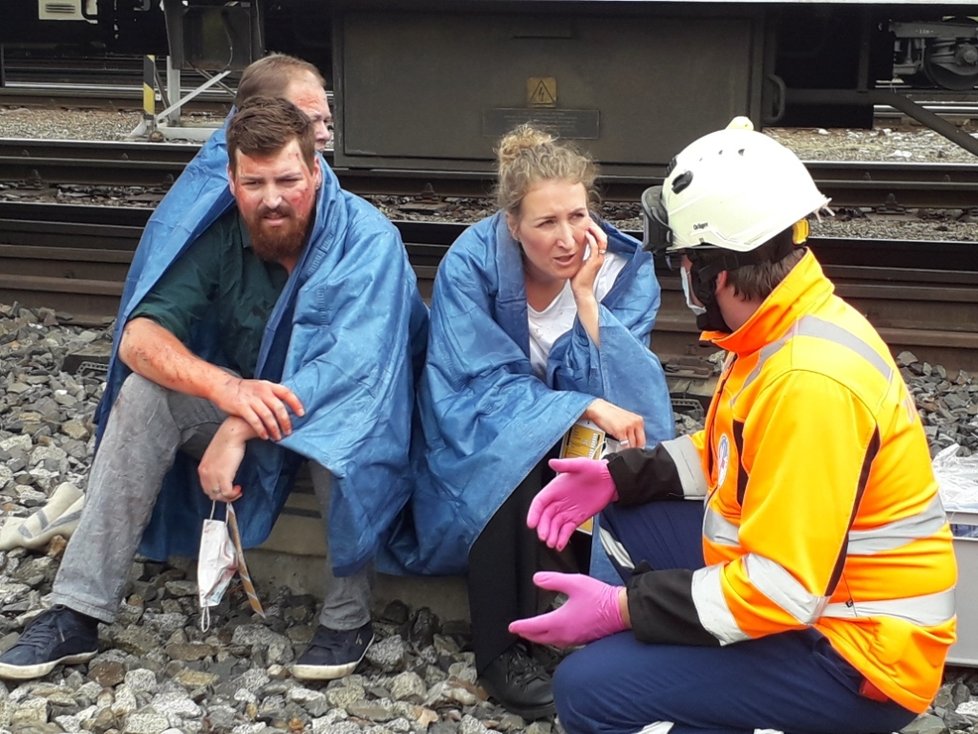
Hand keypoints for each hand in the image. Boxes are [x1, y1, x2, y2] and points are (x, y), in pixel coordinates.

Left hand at [198, 417, 249, 501]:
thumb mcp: (218, 455)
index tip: (227, 488)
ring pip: (218, 496)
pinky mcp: (223, 476)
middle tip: (234, 491)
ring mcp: (213, 475)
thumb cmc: (228, 440)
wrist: (232, 433)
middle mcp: (205, 473)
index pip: (206, 487)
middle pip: (211, 494)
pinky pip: (227, 493)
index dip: (217, 491)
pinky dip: (234, 494)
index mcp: (203, 468)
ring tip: (238, 490)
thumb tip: (225, 473)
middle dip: (223, 496)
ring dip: (229, 496)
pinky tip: (240, 489)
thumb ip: (217, 466)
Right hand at [212, 376, 303, 440]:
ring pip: (268, 416)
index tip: (302, 414)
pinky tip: (265, 436)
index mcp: (268, 386)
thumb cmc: (245, 390)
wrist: (223, 386)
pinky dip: (261, 430)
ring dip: (274, 428)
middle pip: (279, 408)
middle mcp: (262, 391)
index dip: (296, 403)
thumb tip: (288, 407)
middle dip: (285, 422)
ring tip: (278, 437)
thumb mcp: (261, 387)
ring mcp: (251, 399)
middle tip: (289, 432)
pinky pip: (255, 421)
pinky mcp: (242, 407)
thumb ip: (273, 395)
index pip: (287, 393)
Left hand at [509, 572, 626, 646]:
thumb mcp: (574, 582)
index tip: (512, 627)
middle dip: (527, 634)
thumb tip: (536, 579)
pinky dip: (553, 638)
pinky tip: (556, 633)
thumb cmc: (601, 598)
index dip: (520, 626)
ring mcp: (574, 639)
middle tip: (518, 630)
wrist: (622, 611)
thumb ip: (553, 580)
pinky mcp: (583, 639)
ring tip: (534, 632)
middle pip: (540, 638)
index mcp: (560, 621)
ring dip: (540, 637)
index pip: (534, 627)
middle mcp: (565, 634)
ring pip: (551, 642)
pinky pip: (562, 642)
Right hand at [529, 457, 616, 549]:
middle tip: (544, 536)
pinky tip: (560, 545)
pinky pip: (566, 530)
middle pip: (545, 516)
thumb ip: (566, 465)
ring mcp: (567, 511)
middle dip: (543, 527)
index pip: (540, 502)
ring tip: (552, 543)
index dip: (534, 512)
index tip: (531, 523)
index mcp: (555, 488)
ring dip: (551, 535)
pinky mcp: (576, 518)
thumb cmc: (595, 469)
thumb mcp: (580, 464)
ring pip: (555, 525)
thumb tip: (552, 462)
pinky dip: (562, 538)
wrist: (611, 479)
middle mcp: (559, 501)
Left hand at [570, 221, 606, 300]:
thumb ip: (578, 256)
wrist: (581, 291)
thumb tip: (571, 251)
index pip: (599, 241)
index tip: (586, 226)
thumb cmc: (578, 281)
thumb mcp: (578, 264)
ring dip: (594, 232)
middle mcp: (599, 257)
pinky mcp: (594, 261)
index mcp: (597, 258)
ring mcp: (598, 259)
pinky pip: (595, 247)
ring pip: (601, 240)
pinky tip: (586, 234)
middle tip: (588, 222)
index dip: (594, 232)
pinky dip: (591, 239)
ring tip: (588, 225)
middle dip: (596, 229)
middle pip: (603, 238)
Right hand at [585, 399, 644, 448]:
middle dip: (634, 449)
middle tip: (629, 452)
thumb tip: (634, 441)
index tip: (635, 449)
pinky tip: (619, 448)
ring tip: (622, 449)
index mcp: (639, 420)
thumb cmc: (610, 415)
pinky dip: (622, 449)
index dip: (639, 446)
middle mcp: (635, 423)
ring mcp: (628, 427)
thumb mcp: (626, 420)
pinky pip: (625, 445)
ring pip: (632, 445)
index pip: (643, 438)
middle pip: (639, 442)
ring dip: (627, 449)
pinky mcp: (620, 431)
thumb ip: (632, 429)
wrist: (599, 409)